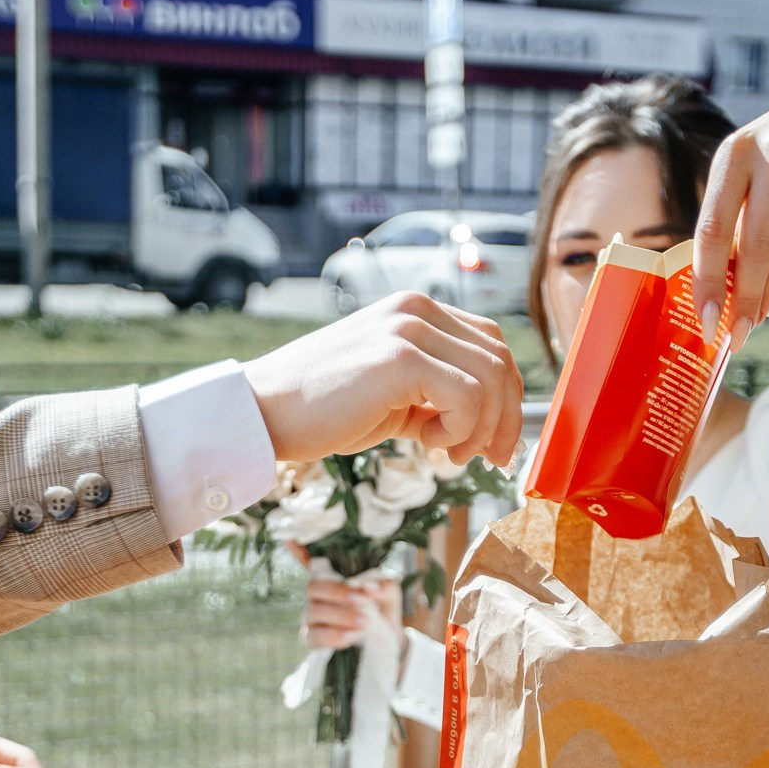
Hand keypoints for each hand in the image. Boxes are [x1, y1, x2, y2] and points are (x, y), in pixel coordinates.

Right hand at [245, 291, 522, 467]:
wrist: (262, 413)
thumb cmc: (321, 410)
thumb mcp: (392, 395)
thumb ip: (437, 396)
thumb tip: (489, 427)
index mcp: (416, 311)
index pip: (491, 344)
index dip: (506, 396)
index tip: (494, 442)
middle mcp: (416, 309)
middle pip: (500, 360)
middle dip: (505, 418)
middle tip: (486, 458)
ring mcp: (408, 329)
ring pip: (491, 378)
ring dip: (482, 428)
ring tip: (447, 453)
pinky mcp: (399, 358)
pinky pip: (468, 396)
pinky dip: (461, 430)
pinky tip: (428, 443)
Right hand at [303, 573, 403, 650]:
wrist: (385, 642)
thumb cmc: (380, 612)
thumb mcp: (388, 596)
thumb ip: (384, 586)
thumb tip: (370, 588)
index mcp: (331, 582)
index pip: (319, 572)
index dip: (337, 579)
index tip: (361, 589)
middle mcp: (316, 599)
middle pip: (313, 588)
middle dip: (337, 592)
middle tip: (361, 600)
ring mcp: (311, 620)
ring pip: (314, 612)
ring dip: (340, 615)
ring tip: (364, 622)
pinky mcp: (313, 641)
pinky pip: (314, 637)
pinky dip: (332, 636)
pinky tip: (349, 637)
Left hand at [694, 82, 768, 344]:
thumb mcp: (747, 169)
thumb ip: (730, 216)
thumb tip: (712, 287)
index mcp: (733, 154)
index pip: (713, 228)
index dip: (708, 279)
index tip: (705, 319)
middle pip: (754, 245)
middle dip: (744, 297)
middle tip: (735, 334)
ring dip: (768, 291)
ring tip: (755, 319)